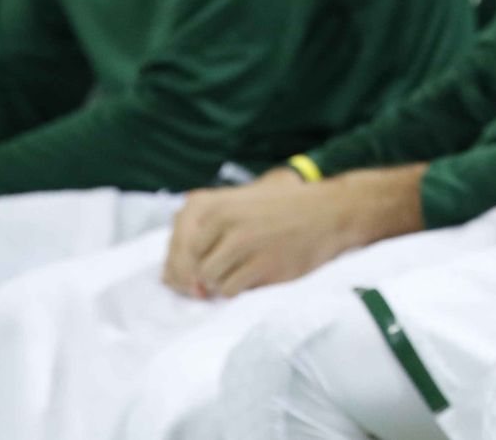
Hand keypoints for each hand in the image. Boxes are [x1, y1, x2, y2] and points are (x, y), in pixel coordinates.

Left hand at [162, 173, 354, 299]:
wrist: (328, 211)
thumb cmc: (278, 211)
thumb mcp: (234, 205)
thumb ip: (201, 232)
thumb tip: (168, 277)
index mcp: (211, 204)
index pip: (176, 248)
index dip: (179, 269)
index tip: (190, 279)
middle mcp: (222, 220)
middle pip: (190, 268)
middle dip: (197, 281)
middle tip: (210, 285)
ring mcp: (243, 242)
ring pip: (209, 281)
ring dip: (220, 284)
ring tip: (240, 272)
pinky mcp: (262, 264)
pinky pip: (231, 290)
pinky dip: (238, 290)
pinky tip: (254, 276)